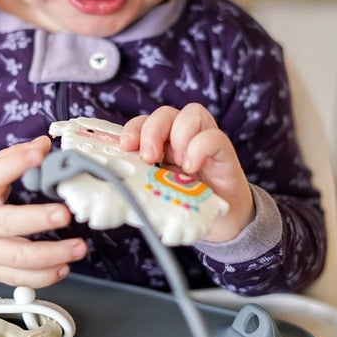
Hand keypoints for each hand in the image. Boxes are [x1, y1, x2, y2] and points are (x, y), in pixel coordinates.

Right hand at [0, 136, 86, 287]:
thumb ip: (13, 158)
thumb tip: (43, 144)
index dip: (15, 164)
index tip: (38, 155)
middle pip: (9, 224)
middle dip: (39, 220)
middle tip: (64, 214)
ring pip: (18, 258)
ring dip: (52, 255)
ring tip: (78, 247)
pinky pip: (20, 278)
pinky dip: (44, 277)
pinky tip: (63, 267)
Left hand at [120, 104, 254, 242]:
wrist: (221, 223)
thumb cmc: (186, 204)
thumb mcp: (156, 192)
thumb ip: (138, 182)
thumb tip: (112, 184)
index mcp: (161, 145)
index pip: (144, 122)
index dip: (132, 129)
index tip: (125, 147)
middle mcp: (182, 138)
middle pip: (165, 113)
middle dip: (152, 130)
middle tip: (149, 157)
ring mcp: (204, 141)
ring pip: (192, 113)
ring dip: (179, 134)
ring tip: (178, 163)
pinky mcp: (224, 153)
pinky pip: (214, 136)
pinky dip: (200, 147)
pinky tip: (192, 167)